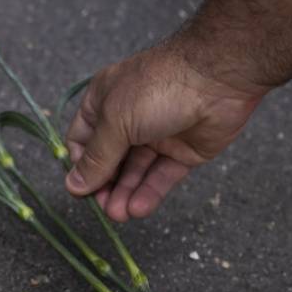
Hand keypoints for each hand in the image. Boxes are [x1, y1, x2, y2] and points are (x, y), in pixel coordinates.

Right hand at [64, 44, 262, 221]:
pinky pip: (161, 176)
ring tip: (121, 214)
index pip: (81, 141)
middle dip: (105, 186)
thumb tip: (72, 185)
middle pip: (107, 162)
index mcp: (103, 103)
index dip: (79, 165)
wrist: (219, 78)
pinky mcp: (182, 151)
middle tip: (104, 208)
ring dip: (125, 194)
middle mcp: (127, 120)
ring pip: (134, 172)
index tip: (81, 188)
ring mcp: (155, 136)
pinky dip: (149, 192)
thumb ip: (95, 158)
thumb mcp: (115, 122)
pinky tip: (139, 207)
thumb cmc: (158, 89)